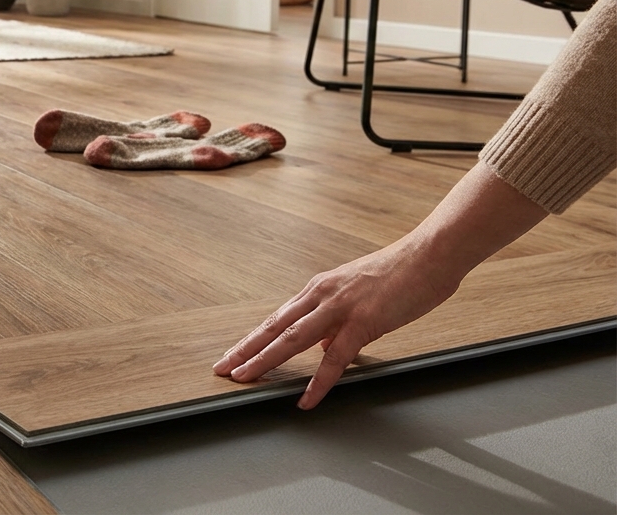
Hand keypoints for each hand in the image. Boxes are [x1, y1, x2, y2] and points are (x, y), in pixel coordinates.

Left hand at [211, 243, 461, 409]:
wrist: (430, 254)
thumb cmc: (400, 275)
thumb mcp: (358, 294)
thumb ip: (336, 319)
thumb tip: (324, 346)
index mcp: (319, 289)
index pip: (277, 318)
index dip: (253, 338)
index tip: (234, 354)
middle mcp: (321, 295)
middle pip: (274, 327)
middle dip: (245, 349)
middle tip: (222, 368)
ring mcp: (340, 307)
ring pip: (292, 339)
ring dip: (265, 360)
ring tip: (244, 378)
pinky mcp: (363, 321)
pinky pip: (335, 358)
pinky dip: (319, 382)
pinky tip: (306, 399)